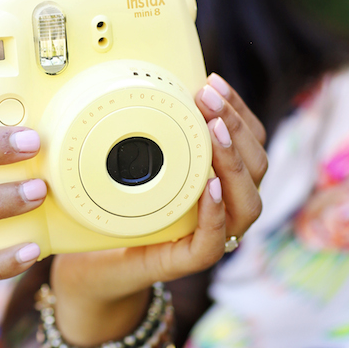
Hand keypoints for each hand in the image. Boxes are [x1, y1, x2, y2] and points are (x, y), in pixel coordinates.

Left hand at [51, 73, 266, 342]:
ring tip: (213, 131)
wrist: (90, 266)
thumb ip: (157, 135)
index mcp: (223, 184)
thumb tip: (155, 81)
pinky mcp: (187, 262)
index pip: (251, 144)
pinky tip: (209, 186)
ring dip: (234, 162)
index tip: (212, 81)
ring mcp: (212, 239)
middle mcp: (227, 211)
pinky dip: (215, 213)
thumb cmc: (116, 211)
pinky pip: (214, 242)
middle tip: (206, 96)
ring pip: (249, 204)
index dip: (239, 111)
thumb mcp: (137, 164)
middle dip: (236, 126)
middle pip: (258, 167)